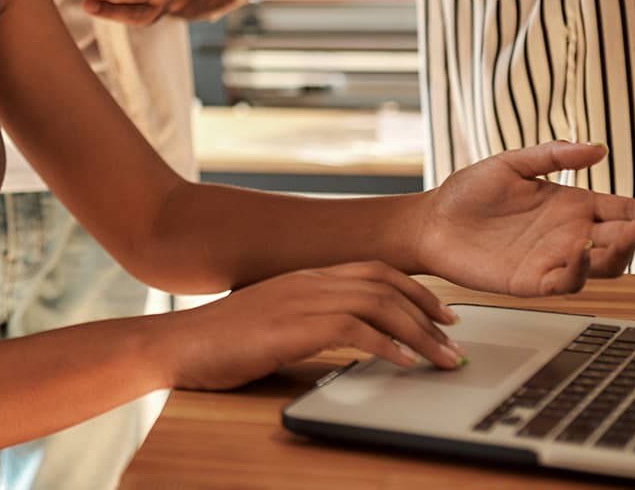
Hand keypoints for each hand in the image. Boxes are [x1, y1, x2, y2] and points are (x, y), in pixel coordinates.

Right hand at [161, 262, 463, 390]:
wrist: (179, 344)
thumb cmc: (221, 340)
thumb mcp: (274, 322)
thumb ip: (310, 320)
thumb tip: (350, 337)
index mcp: (304, 277)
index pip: (372, 270)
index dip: (414, 289)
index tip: (441, 313)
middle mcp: (307, 281)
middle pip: (384, 283)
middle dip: (428, 310)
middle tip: (454, 337)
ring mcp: (300, 300)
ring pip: (378, 304)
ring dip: (419, 333)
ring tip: (443, 358)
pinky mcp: (292, 326)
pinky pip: (354, 330)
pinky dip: (388, 345)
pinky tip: (406, 363)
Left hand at [416, 141, 634, 296]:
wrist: (432, 220)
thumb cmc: (471, 193)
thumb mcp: (513, 164)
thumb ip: (552, 155)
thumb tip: (597, 148)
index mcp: (576, 207)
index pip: (628, 210)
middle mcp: (574, 236)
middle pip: (626, 241)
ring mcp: (557, 261)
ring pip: (605, 266)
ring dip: (619, 252)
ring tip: (625, 233)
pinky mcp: (533, 282)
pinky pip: (566, 283)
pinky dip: (578, 270)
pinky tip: (579, 251)